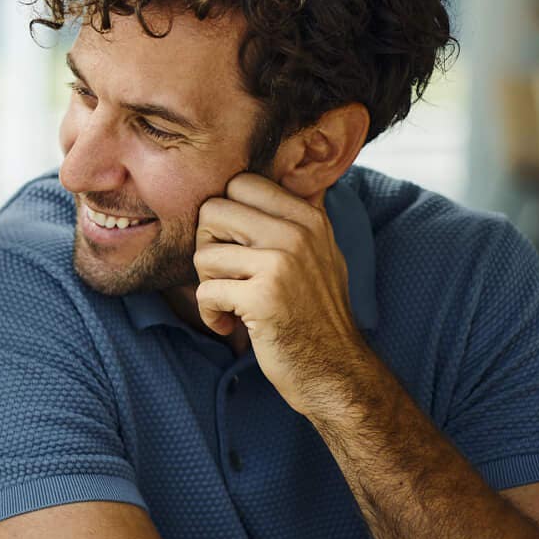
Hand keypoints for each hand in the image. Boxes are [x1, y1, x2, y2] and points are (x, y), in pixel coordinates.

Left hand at [193, 173, 375, 416]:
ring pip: (204, 253)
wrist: (334, 368)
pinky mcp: (263, 298)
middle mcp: (297, 234)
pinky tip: (229, 323)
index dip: (224, 216)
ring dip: (208, 283)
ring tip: (231, 301)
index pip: (240, 183)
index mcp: (308, 217)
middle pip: (213, 211)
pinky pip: (206, 291)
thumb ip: (294, 216)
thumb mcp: (319, 252)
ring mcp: (281, 264)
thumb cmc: (314, 312)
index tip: (234, 246)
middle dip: (207, 246)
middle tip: (225, 275)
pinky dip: (209, 313)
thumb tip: (275, 170)